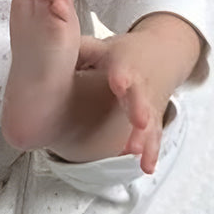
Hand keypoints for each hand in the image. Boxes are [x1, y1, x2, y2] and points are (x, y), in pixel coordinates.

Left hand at [76, 14, 201, 174]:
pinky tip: (146, 166)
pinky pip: (154, 135)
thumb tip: (49, 50)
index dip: (121, 76)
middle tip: (139, 122)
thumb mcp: (102, 46)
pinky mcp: (154, 118)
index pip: (122, 69)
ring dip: (144, 138)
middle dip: (139, 109)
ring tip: (136, 153)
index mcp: (124, 63)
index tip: (119, 82)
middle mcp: (139, 84)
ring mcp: (148, 103)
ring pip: (149, 122)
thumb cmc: (124, 53)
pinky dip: (151, 150)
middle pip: (140, 98)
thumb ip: (78, 50)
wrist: (164, 54)